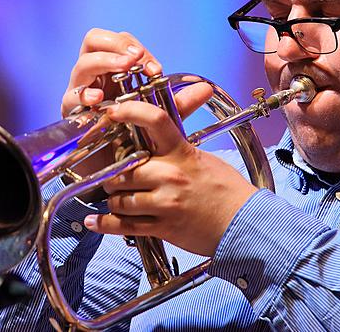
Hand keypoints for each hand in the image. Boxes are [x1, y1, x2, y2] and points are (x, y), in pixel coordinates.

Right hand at [60, 28, 161, 117]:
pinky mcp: (71, 109)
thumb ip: (155, 86)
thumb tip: (165, 76)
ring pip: (83, 64)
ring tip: (124, 68)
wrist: (111, 152)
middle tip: (135, 58)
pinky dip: (84, 94)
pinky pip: (71, 97)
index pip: (117, 39)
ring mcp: (78, 87)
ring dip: (106, 61)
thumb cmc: (129, 121)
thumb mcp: (146, 99)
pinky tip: (98, 98)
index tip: (154, 67)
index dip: (135, 46)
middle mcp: (91, 70)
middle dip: (117, 44)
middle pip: (93, 39)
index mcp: (108, 63)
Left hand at [84, 96, 258, 256]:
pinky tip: (94, 221)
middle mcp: (170, 175)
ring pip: (119, 199)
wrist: (244, 223)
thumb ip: (176, 149)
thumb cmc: (226, 190)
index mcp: (181, 152)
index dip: (129, 112)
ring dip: (114, 200)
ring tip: (118, 200)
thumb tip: (152, 139)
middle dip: (114, 176)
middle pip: (123, 169)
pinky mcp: (162, 227)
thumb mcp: (202, 159)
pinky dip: (105, 224)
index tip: (112, 111)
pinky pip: (124, 225)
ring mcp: (165, 203)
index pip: (154, 120)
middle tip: (114, 177)